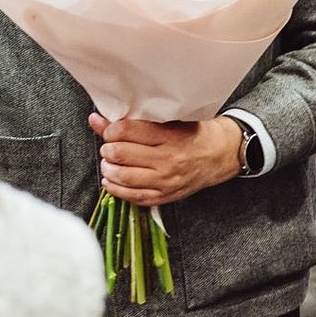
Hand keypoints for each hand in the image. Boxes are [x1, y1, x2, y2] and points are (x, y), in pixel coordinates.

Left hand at [87, 113, 239, 205]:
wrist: (219, 154)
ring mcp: (166, 181)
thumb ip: (131, 122)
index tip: (111, 130)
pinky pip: (132, 197)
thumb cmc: (193, 133)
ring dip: (108, 168)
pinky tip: (111, 180)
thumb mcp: (167, 120)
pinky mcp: (165, 196)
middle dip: (107, 149)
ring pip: (122, 176)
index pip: (126, 131)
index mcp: (169, 136)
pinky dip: (115, 188)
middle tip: (109, 146)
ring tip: (110, 162)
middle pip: (120, 154)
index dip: (110, 130)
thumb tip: (96, 119)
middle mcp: (168, 160)